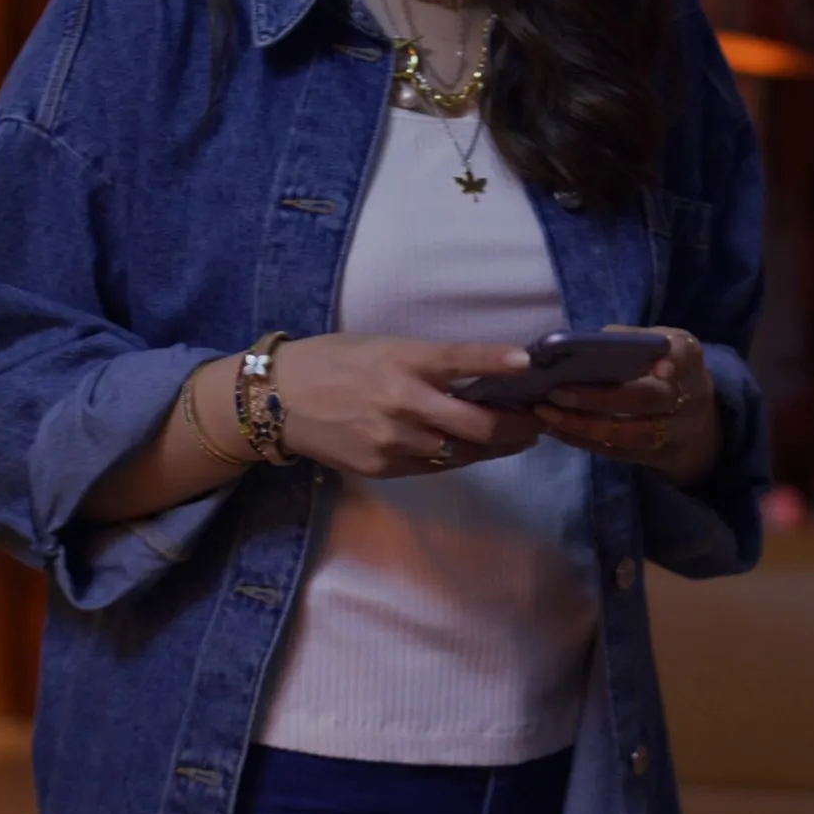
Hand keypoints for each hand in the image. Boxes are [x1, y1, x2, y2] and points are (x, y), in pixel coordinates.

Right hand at [261, 335, 543, 478]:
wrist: (275, 400)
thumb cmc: (333, 362)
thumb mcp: (382, 346)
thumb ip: (427, 363)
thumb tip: (479, 378)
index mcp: (401, 360)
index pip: (459, 358)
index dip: (496, 360)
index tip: (528, 360)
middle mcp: (400, 401)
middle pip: (476, 424)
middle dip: (517, 426)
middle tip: (538, 420)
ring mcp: (392, 440)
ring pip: (462, 452)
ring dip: (495, 446)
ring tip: (517, 437)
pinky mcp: (383, 466)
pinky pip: (435, 466)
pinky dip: (460, 456)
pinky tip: (475, 448)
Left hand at [536, 326, 716, 482]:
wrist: (691, 418)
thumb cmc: (659, 367)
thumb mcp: (653, 346)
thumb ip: (623, 340)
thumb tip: (576, 344)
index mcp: (688, 357)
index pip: (686, 354)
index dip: (673, 361)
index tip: (658, 369)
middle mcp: (688, 395)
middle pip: (650, 399)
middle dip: (602, 397)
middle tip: (559, 392)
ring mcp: (676, 431)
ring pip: (634, 433)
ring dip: (586, 425)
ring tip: (548, 413)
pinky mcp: (657, 456)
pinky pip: (620, 452)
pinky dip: (585, 441)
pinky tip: (556, 429)